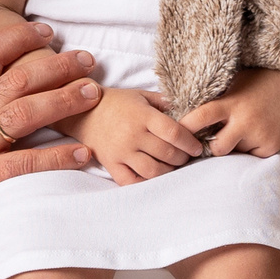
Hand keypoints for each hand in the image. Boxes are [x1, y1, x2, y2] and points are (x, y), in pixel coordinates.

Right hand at [0, 22, 101, 246]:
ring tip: (92, 94)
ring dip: (64, 100)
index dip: (18, 38)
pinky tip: (81, 153)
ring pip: (25, 112)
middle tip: (86, 61)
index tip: (45, 32)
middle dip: (56, 66)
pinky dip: (58, 156)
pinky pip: (27, 163)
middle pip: (16, 79)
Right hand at [59, 85, 204, 186]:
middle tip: (186, 157)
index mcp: (143, 116)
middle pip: (167, 153)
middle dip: (183, 158)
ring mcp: (121, 152)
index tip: (197, 147)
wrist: (83, 112)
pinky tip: (154, 177)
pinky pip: (132, 181)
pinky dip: (146, 183)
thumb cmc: (117, 103)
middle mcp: (132, 135)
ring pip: (153, 171)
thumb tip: (190, 112)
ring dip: (168, 171)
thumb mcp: (142, 96)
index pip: (174, 133)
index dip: (190, 142)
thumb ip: (165, 103)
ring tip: (172, 166)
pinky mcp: (111, 164)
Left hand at [177, 70, 279, 157]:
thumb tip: (187, 112)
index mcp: (231, 103)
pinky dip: (250, 150)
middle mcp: (245, 121)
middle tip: (214, 141)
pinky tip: (257, 134)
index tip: (174, 135)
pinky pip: (252, 157)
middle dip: (213, 147)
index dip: (185, 128)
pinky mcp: (271, 147)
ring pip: (235, 154)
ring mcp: (259, 136)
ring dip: (234, 148)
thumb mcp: (234, 84)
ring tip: (242, 133)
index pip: (202, 117)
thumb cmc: (258, 83)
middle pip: (217, 148)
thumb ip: (217, 100)